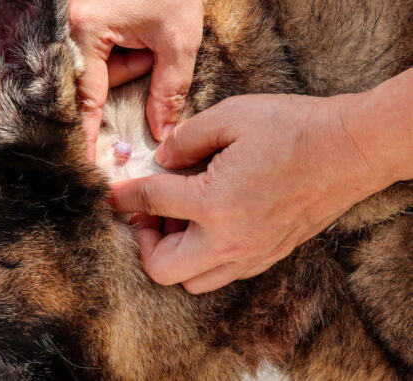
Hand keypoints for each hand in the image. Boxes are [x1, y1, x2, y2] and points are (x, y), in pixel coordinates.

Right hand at [69, 0, 204, 159]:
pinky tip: (133, 29)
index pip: (86, 97)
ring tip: (145, 34)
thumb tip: (161, 133)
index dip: (88, 132)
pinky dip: (114, 50)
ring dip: (122, 60)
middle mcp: (65, 25)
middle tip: (148, 51)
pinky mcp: (74, 15)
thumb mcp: (178, 40)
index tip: (85, 161)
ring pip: (91, 65)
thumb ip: (169, 91)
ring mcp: (65, 18)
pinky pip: (91, 50)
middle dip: (125, 71)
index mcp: (85, 29)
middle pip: (89, 80)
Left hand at [111, 93, 395, 293]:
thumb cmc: (292, 128)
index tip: (111, 195)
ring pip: (192, 282)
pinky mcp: (269, 256)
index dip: (123, 196)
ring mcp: (251, 254)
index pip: (150, 203)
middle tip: (149, 213)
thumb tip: (161, 159)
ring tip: (181, 219)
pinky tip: (209, 224)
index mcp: (214, 203)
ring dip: (174, 255)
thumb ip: (185, 139)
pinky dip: (203, 257)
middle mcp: (229, 239)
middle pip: (162, 269)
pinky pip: (222, 273)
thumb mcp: (230, 117)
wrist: (350, 150)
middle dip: (144, 242)